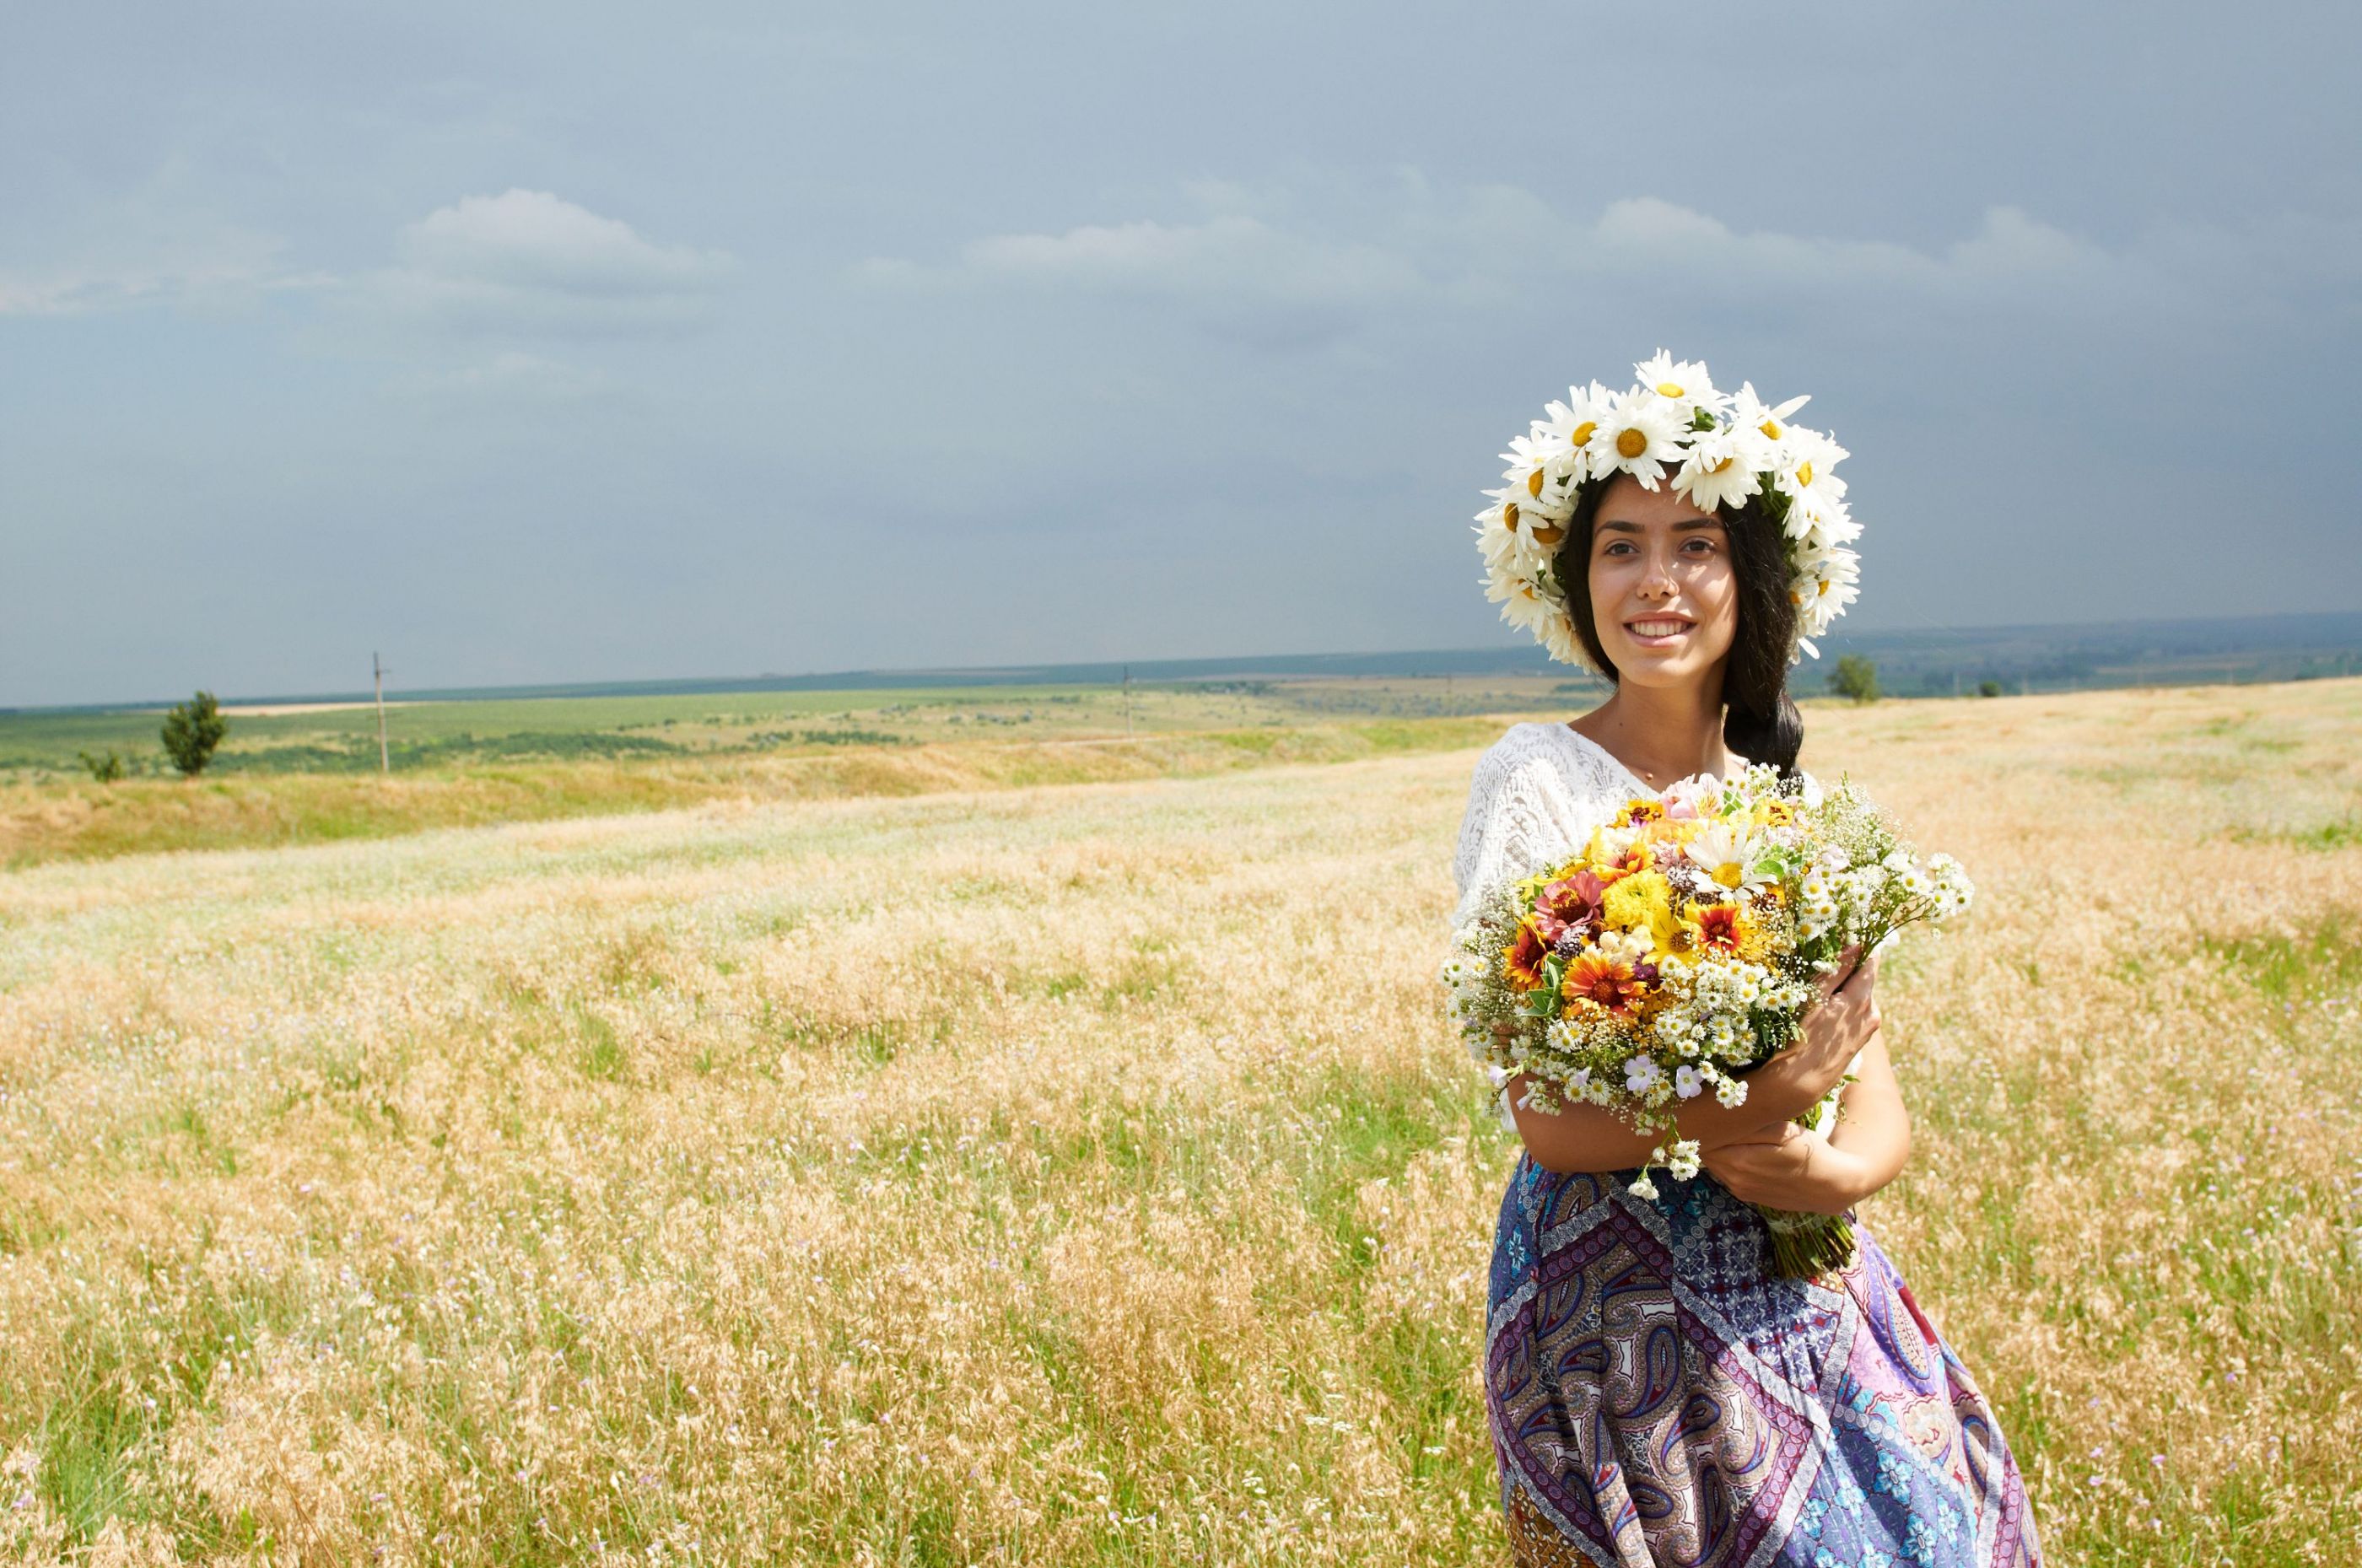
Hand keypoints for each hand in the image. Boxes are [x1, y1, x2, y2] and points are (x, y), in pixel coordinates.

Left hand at [1700, 1121, 1872, 1215]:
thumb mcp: (1782, 1131)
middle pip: (1706, 1153)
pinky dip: (1728, 1161)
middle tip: (1716, 1116)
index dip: (1705, 1125)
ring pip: (1715, 1165)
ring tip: (1731, 1131)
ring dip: (1719, 1149)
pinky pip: (1727, 1174)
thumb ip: (1749, 1126)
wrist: (1831, 1186)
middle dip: (1709, 1136)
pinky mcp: (1748, 1196)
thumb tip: (1720, 1120)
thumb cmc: (1809, 1152)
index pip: (1704, 1141)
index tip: (1709, 1110)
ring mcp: (1741, 1190)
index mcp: (1739, 1162)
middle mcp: (1735, 1180)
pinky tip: (1743, 1149)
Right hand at [1778, 944, 1880, 1105]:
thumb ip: (1837, 970)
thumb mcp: (1814, 997)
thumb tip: (1856, 944)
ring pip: (1859, 998)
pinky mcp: (1859, 1042)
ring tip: (1817, 999)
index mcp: (1863, 999)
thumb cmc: (1801, 1036)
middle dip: (1847, 972)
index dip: (1861, 948)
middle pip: (1865, 981)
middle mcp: (1872, 1013)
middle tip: (1821, 971)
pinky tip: (1821, 1018)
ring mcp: (1867, 1030)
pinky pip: (1855, 1015)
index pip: (1872, 963)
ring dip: (1843, 992)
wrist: (1801, 1083)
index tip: (1847, 938)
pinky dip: (1842, 1009)